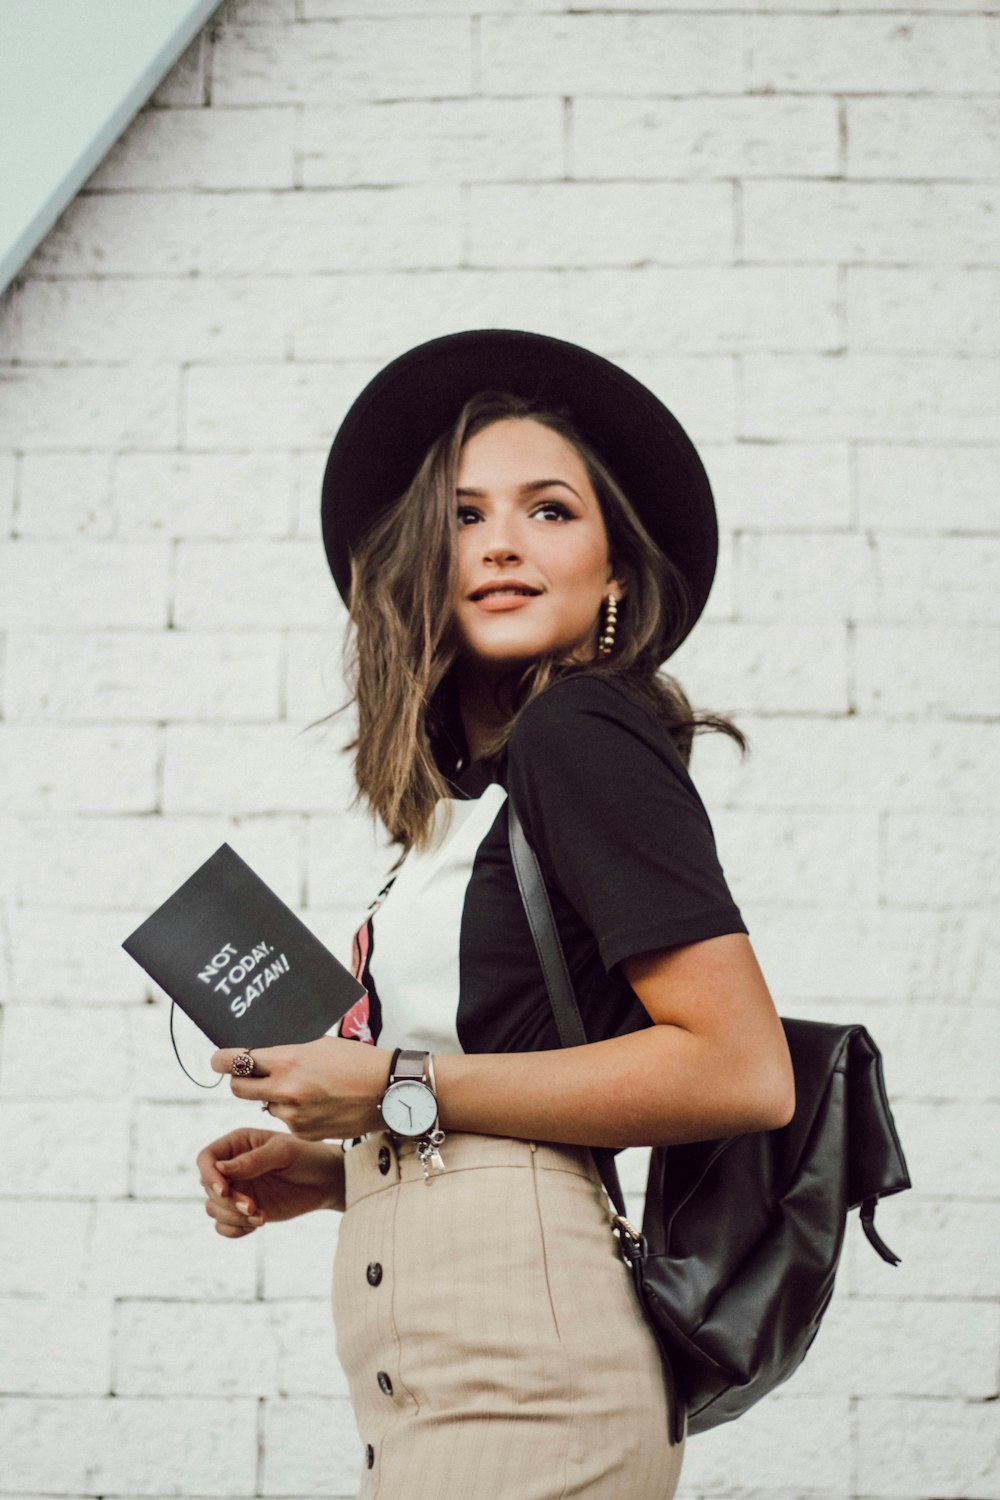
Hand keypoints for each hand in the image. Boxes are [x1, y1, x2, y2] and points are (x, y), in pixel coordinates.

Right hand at [196, 1127, 345, 1235]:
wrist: (327, 1180)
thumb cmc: (307, 1156)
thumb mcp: (284, 1152)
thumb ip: (254, 1160)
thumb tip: (220, 1168)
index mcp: (238, 1144)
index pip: (207, 1159)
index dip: (209, 1176)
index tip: (224, 1191)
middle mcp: (232, 1167)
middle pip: (208, 1188)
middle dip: (227, 1202)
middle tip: (252, 1208)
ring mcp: (238, 1189)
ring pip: (213, 1209)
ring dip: (232, 1217)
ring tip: (260, 1217)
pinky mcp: (244, 1211)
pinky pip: (224, 1226)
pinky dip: (235, 1230)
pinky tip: (258, 1224)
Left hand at [211, 1036, 391, 1140]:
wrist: (388, 1091)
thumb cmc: (356, 1061)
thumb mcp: (318, 1045)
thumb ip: (287, 1053)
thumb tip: (260, 1056)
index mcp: (288, 1061)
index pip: (235, 1061)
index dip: (221, 1060)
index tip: (218, 1059)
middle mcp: (286, 1090)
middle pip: (237, 1088)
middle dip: (240, 1080)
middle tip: (250, 1074)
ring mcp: (293, 1116)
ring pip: (264, 1106)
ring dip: (274, 1097)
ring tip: (304, 1088)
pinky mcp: (303, 1134)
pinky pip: (286, 1121)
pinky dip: (294, 1113)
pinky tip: (318, 1104)